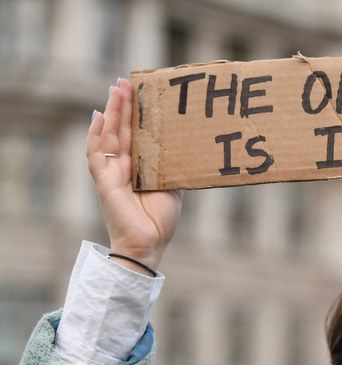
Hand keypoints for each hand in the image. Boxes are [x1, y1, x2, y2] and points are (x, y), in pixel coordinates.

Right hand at [86, 78, 181, 271]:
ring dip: (112, 112)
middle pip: (122, 130)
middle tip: (127, 82)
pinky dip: (96, 135)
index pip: (137, 136)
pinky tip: (99, 116)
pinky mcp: (104, 180)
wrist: (149, 243)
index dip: (138, 116)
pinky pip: (96, 153)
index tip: (143, 94)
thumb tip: (183, 147)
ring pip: (109, 135)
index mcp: (140, 168)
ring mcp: (112, 172)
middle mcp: (124, 167)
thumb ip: (171, 167)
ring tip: (115, 90)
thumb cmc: (161, 219)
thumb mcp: (172, 187)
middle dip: (123, 106)